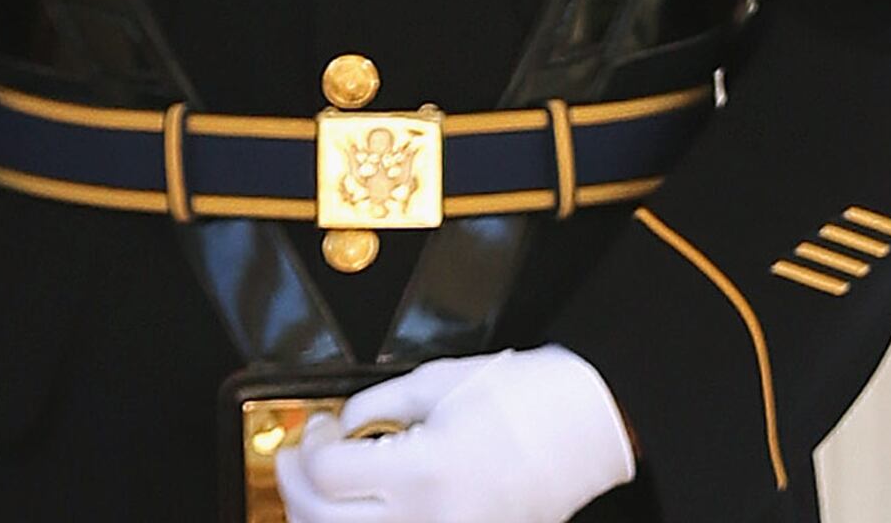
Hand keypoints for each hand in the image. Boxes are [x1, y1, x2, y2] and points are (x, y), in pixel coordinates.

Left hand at [274, 346, 637, 522]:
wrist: (595, 426)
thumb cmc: (536, 398)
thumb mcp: (444, 381)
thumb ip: (379, 403)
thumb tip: (340, 427)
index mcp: (425, 470)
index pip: (325, 475)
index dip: (307, 448)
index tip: (317, 430)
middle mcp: (429, 518)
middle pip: (321, 519)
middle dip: (295, 485)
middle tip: (299, 459)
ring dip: (321, 515)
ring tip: (322, 488)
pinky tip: (363, 509)